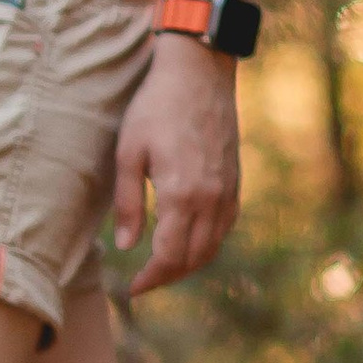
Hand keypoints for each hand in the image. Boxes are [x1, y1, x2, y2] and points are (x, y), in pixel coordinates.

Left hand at [111, 39, 241, 296]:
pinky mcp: (235, 181)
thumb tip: (126, 246)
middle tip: (144, 282)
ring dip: (189, 264)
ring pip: (213, 246)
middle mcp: (211, 199)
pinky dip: (207, 244)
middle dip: (168, 277)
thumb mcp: (128, 152)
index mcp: (182, 194)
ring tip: (164, 268)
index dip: (151, 279)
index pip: (169, 256)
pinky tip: (189, 242)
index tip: (133, 288)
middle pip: (193, 259)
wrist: (199, 73)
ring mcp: (228, 191)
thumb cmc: (156, 107)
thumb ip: (128, 203)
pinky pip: (225, 227)